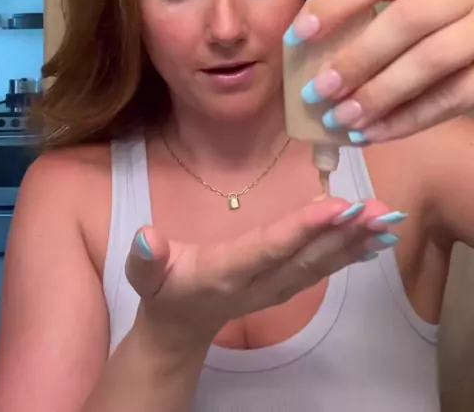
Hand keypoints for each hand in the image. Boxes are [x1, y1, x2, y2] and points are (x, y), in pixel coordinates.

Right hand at [126, 198, 399, 352]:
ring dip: (356, 241)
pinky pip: (323, 268)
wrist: (180, 326)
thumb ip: (146, 258)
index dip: (303, 229)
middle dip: (345, 233)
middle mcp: (260, 283)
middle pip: (307, 257)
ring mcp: (277, 288)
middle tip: (380, 210)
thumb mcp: (145, 275)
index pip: (270, 248)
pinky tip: (376, 239)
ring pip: (321, 263)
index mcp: (227, 273)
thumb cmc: (162, 289)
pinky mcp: (286, 286)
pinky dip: (352, 253)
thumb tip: (146, 237)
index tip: (337, 207)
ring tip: (388, 220)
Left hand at [286, 0, 473, 142]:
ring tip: (341, 119)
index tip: (297, 36)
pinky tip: (373, 134)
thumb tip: (304, 52)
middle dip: (357, 57)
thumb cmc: (440, 34)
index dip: (336, 3)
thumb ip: (371, 21)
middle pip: (408, 18)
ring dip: (380, 93)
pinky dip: (409, 119)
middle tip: (317, 91)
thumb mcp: (412, 12)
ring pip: (432, 59)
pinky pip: (453, 97)